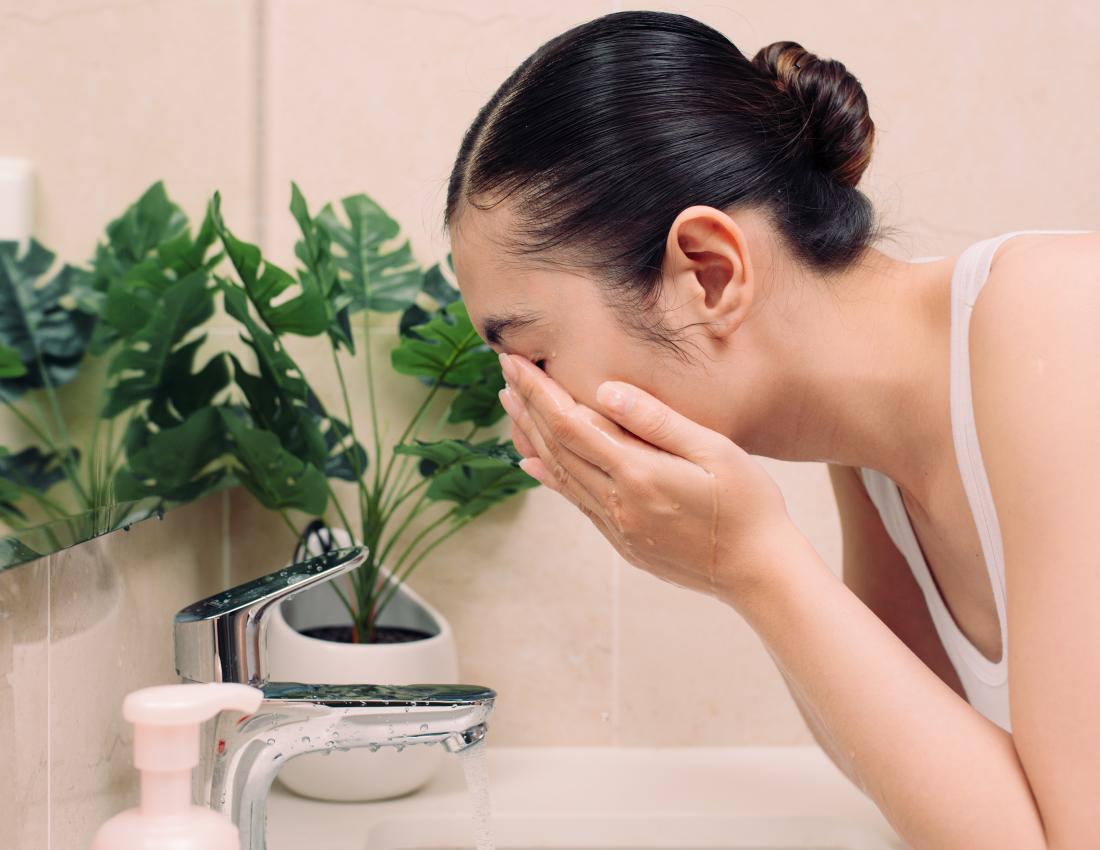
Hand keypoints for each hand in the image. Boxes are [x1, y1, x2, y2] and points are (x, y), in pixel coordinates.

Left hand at [496, 352, 794, 606]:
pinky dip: (550, 476)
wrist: (760, 574)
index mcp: (638, 474)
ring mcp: (617, 526)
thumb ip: (658, 421)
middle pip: (555, 447)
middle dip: (527, 406)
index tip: (515, 362)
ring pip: (560, 474)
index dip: (537, 390)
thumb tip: (606, 390)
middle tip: (506, 372)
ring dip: (531, 437)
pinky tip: (533, 463)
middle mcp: (617, 502)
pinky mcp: (622, 542)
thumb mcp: (715, 452)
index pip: (570, 423)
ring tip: (512, 407)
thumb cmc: (748, 506)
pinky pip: (575, 501)